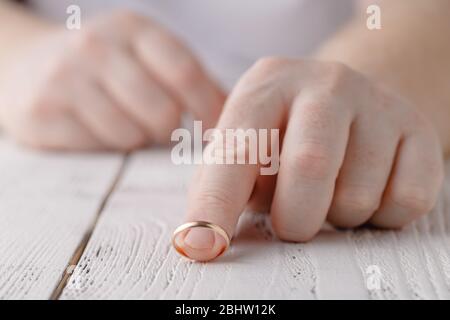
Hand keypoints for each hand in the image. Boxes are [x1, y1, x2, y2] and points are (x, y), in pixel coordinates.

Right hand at [0, 10, 223, 149]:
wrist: (30, 65)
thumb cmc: (106, 66)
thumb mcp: (146, 55)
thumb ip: (191, 79)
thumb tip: (239, 110)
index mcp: (134, 29)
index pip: (186, 74)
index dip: (208, 111)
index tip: (216, 134)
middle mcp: (97, 46)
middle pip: (163, 112)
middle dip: (169, 129)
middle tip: (161, 126)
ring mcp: (64, 78)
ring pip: (132, 135)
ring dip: (136, 138)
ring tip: (124, 122)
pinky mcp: (41, 112)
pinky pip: (98, 146)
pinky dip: (106, 145)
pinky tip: (97, 128)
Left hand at [178, 58, 443, 260]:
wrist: (351, 102)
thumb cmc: (286, 135)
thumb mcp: (245, 146)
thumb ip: (220, 185)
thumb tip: (200, 241)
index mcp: (267, 85)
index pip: (237, 152)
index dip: (215, 205)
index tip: (202, 247)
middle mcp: (325, 83)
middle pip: (308, 167)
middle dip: (294, 218)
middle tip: (291, 222)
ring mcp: (378, 102)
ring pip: (358, 196)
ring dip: (336, 217)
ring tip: (330, 193)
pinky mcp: (420, 130)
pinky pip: (405, 202)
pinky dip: (379, 216)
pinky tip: (367, 189)